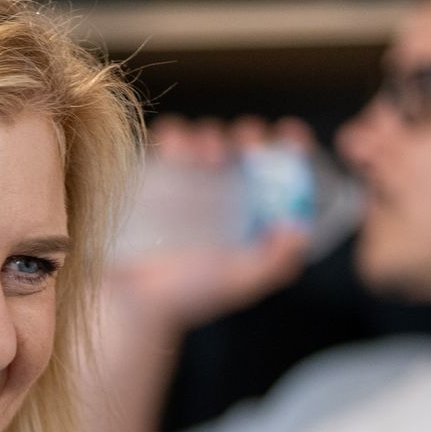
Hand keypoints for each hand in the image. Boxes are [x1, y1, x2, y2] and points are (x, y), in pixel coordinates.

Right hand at [107, 116, 313, 331]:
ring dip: (212, 135)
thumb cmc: (188, 294)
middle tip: (246, 142)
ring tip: (210, 156)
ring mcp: (188, 178)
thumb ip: (274, 263)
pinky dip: (176, 135)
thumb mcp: (239, 282)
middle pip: (243, 141)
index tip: (289, 133)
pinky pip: (167, 138)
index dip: (290, 143)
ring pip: (207, 134)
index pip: (280, 164)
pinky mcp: (154, 172)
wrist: (132, 298)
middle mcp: (223, 188)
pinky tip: (179, 152)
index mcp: (251, 208)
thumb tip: (297, 232)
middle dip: (249, 133)